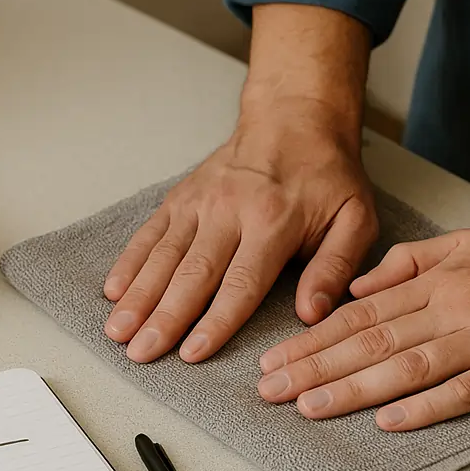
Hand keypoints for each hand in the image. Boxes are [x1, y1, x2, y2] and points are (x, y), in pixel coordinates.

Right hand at [102, 100, 377, 362]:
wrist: (294, 117)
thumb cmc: (327, 176)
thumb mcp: (355, 218)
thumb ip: (335, 266)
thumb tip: (313, 313)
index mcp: (274, 220)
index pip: (241, 282)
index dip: (215, 321)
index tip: (192, 353)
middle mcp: (229, 210)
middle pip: (192, 274)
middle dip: (163, 317)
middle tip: (141, 353)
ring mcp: (199, 203)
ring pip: (163, 256)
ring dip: (138, 296)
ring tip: (118, 331)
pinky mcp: (180, 198)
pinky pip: (149, 233)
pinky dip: (129, 262)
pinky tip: (114, 291)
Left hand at [254, 190, 469, 428]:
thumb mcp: (469, 244)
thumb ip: (409, 263)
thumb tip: (357, 288)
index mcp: (439, 278)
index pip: (360, 313)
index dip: (311, 338)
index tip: (273, 359)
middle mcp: (456, 305)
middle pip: (372, 340)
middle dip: (314, 365)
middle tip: (269, 389)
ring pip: (409, 365)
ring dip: (354, 387)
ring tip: (309, 405)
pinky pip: (467, 390)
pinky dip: (426, 406)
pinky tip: (389, 420)